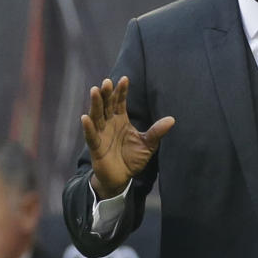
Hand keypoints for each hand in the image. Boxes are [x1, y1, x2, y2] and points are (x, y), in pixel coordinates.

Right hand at [81, 76, 174, 197]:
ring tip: (94, 91)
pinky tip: (85, 118)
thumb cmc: (133, 159)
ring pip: (96, 116)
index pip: (120, 102)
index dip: (122, 91)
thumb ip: (156, 132)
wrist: (122, 178)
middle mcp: (109, 123)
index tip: (125, 79)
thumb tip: (172, 119)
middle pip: (106, 105)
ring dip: (95, 104)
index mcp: (120, 120)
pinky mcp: (95, 147)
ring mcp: (101, 134)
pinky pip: (90, 136)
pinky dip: (88, 127)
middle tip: (107, 82)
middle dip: (106, 93)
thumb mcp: (148, 145)